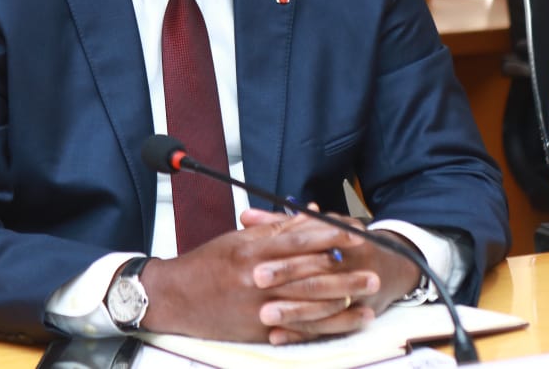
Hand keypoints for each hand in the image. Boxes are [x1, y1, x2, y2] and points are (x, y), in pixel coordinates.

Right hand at [138, 212, 379, 342]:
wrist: (174, 299)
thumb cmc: (205, 265)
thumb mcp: (237, 239)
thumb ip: (274, 230)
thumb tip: (307, 216)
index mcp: (252, 252)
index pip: (300, 241)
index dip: (331, 236)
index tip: (355, 232)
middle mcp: (258, 279)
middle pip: (311, 271)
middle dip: (346, 267)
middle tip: (374, 263)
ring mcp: (260, 308)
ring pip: (311, 301)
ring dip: (344, 295)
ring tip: (368, 289)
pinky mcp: (260, 330)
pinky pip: (301, 327)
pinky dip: (328, 322)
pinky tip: (347, 318)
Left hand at [241, 208, 423, 343]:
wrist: (389, 267)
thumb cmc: (343, 245)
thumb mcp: (319, 228)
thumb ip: (280, 223)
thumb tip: (245, 216)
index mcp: (342, 236)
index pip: (312, 244)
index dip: (283, 254)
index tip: (253, 263)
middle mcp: (354, 262)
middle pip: (318, 273)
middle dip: (286, 280)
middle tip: (255, 283)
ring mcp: (358, 291)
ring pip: (324, 304)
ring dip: (293, 312)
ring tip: (264, 315)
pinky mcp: (357, 315)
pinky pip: (329, 328)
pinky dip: (302, 332)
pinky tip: (277, 336)